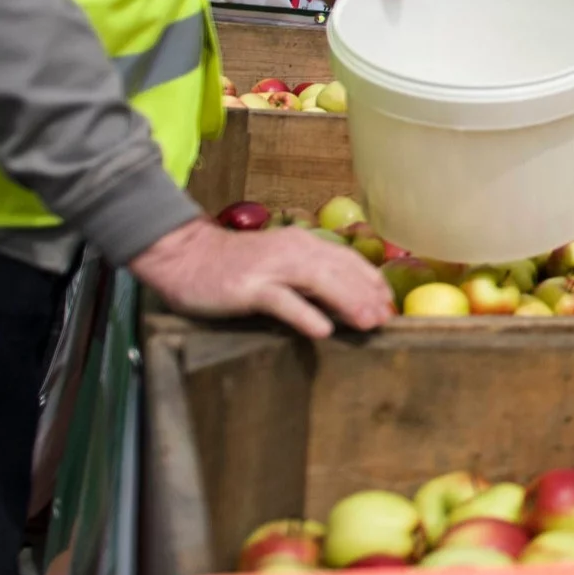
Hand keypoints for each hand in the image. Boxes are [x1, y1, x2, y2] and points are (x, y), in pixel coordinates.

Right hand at [129, 218, 394, 338]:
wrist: (184, 256)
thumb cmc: (235, 265)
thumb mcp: (279, 263)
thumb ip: (309, 275)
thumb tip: (346, 298)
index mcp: (303, 244)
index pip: (349, 260)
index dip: (372, 281)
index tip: (389, 303)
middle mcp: (292, 251)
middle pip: (341, 271)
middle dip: (368, 295)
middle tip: (387, 320)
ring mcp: (270, 268)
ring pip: (319, 281)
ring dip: (348, 302)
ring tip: (368, 323)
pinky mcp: (248, 288)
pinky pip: (282, 301)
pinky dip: (304, 315)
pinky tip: (322, 331)